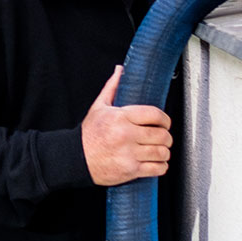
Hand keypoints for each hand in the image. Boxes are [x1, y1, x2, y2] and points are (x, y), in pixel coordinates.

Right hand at [80, 66, 172, 185]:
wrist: (75, 159)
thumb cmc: (89, 134)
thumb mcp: (99, 107)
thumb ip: (113, 87)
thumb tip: (121, 70)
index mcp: (121, 118)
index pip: (155, 115)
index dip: (165, 119)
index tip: (164, 123)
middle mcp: (126, 135)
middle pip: (162, 135)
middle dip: (166, 137)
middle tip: (162, 138)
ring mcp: (129, 154)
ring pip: (162, 152)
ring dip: (164, 152)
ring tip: (159, 150)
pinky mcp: (130, 170)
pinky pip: (157, 168)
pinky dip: (161, 166)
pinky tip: (155, 162)